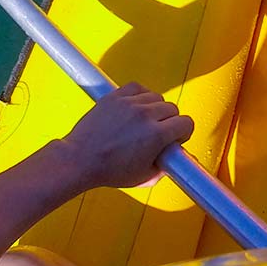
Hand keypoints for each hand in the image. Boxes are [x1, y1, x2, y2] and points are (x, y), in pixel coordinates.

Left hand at [59, 83, 194, 190]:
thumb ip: (164, 167)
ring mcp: (130, 102)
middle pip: (172, 108)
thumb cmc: (108, 170)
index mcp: (156, 135)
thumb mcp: (144, 178)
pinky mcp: (116, 95)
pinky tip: (136, 106)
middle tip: (159, 133)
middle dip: (170, 122)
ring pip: (156, 97)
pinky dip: (140, 95)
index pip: (186, 122)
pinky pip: (138, 87)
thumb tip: (172, 159)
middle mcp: (146, 115)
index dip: (184, 132)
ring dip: (155, 109)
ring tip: (144, 121)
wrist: (80, 159)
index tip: (177, 137)